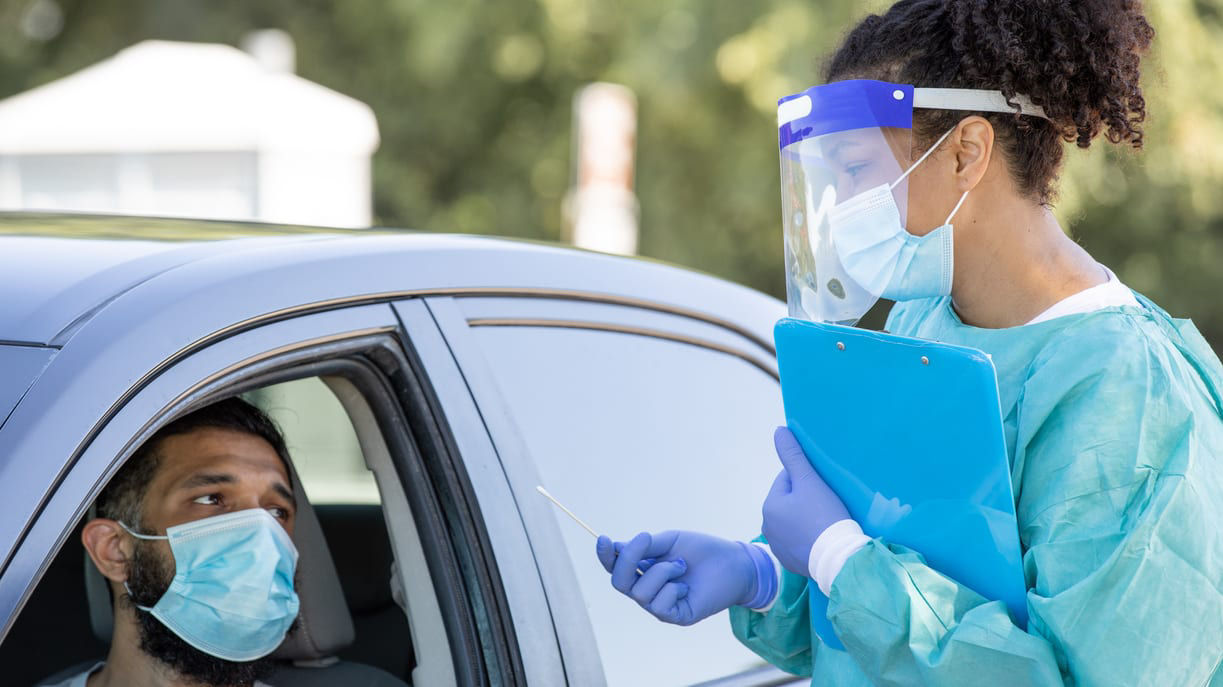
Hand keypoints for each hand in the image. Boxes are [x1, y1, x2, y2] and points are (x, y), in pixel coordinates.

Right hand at [596, 530, 772, 625]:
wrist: (734, 563)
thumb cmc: (702, 550)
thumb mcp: (670, 541)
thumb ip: (644, 547)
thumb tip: (616, 547)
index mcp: (643, 570)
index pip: (615, 567)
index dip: (605, 556)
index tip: (604, 539)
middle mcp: (647, 589)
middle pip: (619, 582)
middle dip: (627, 559)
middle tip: (646, 539)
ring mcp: (660, 605)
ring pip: (640, 592)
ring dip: (661, 571)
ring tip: (681, 565)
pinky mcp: (676, 616)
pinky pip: (659, 605)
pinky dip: (672, 589)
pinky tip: (686, 585)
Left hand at [762, 427, 850, 575]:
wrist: (839, 559)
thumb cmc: (823, 516)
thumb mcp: (809, 481)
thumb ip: (793, 455)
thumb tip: (779, 430)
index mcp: (769, 506)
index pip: (787, 480)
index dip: (807, 480)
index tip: (823, 489)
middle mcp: (767, 528)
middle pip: (790, 502)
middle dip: (805, 500)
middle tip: (827, 505)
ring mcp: (778, 547)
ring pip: (794, 522)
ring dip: (806, 518)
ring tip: (827, 521)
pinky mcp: (791, 563)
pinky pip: (799, 541)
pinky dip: (809, 537)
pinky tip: (823, 538)